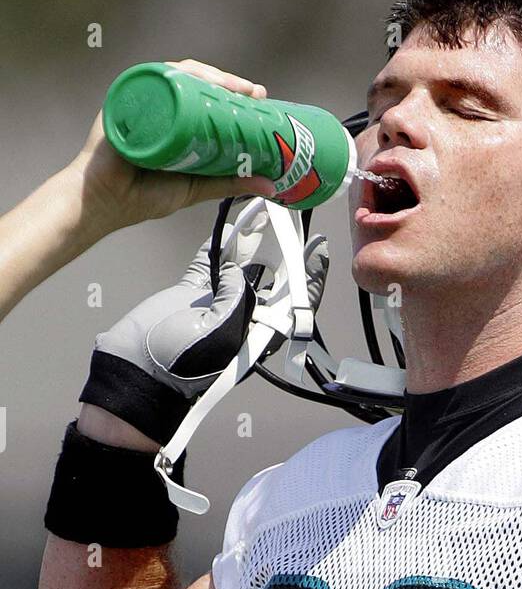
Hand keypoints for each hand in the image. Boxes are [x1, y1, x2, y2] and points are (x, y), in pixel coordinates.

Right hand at [66, 59, 277, 237]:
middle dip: (228, 82)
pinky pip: (152, 78)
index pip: (207, 99)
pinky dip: (175, 74)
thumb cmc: (140, 196)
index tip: (259, 99)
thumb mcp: (196, 188)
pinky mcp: (127, 98)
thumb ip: (229, 184)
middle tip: (252, 92)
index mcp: (177, 123)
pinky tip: (196, 79)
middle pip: (197, 82)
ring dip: (208, 76)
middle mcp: (162, 107)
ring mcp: (144, 100)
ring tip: (231, 88)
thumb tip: (268, 185)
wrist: (103, 202)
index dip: (235, 95)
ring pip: (179, 76)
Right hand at [77, 200, 329, 448]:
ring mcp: (215, 305)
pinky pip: (209, 265)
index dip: (309, 277)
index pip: (293, 304)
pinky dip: (218, 247)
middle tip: (291, 225)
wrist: (136, 371)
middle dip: (282, 254)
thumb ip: (235, 299)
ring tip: (263, 217)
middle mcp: (241, 319)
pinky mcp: (191, 294)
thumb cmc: (180, 364)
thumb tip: (240, 271)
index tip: (318, 248)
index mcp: (256, 335)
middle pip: (270, 282)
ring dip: (251, 244)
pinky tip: (229, 226)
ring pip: (240, 269)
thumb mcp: (218, 334)